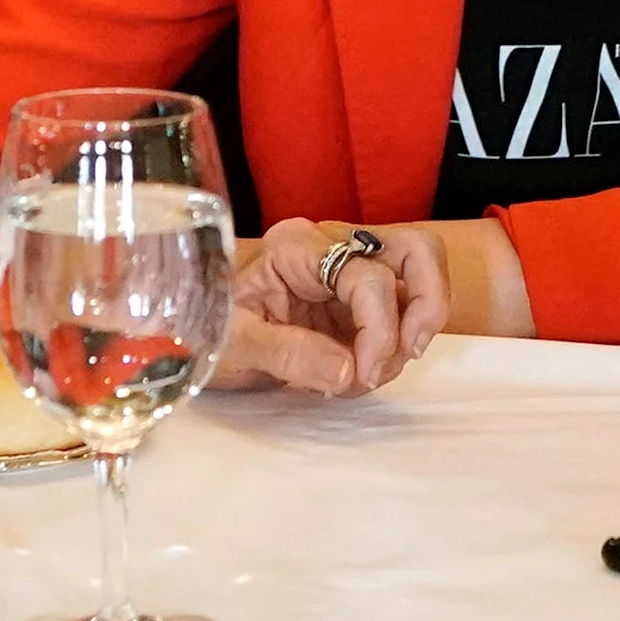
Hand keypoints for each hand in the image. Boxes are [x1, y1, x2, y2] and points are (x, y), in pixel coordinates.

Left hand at [219, 220, 449, 395]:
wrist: (193, 332)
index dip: (379, 330)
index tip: (362, 376)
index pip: (366, 274)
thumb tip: (350, 370)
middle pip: (417, 250)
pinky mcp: (361, 299)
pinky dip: (399, 344)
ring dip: (414, 330)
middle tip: (405, 355)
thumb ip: (287, 353)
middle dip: (426, 307)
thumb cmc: (205, 327)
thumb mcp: (232, 344)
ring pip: (422, 273)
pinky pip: (405, 310)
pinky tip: (363, 372)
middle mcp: (333, 244)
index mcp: (296, 246)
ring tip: (369, 375)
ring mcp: (352, 269)